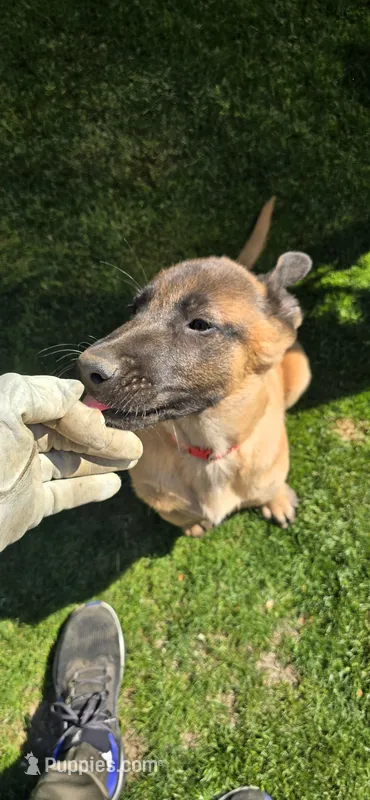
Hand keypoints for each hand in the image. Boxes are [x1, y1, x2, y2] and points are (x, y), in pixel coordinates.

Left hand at [0, 373, 142, 551]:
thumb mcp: (5, 407)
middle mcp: (14, 440)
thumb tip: (77, 397)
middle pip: (67, 433)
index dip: (85, 412)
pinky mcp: (27, 508)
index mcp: (7, 412)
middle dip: (103, 436)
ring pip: (70, 462)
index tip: (111, 421)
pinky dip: (89, 489)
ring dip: (103, 459)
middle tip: (137, 443)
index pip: (55, 403)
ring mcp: (21, 475)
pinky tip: (113, 486)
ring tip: (135, 458)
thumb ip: (41, 393)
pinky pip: (63, 494)